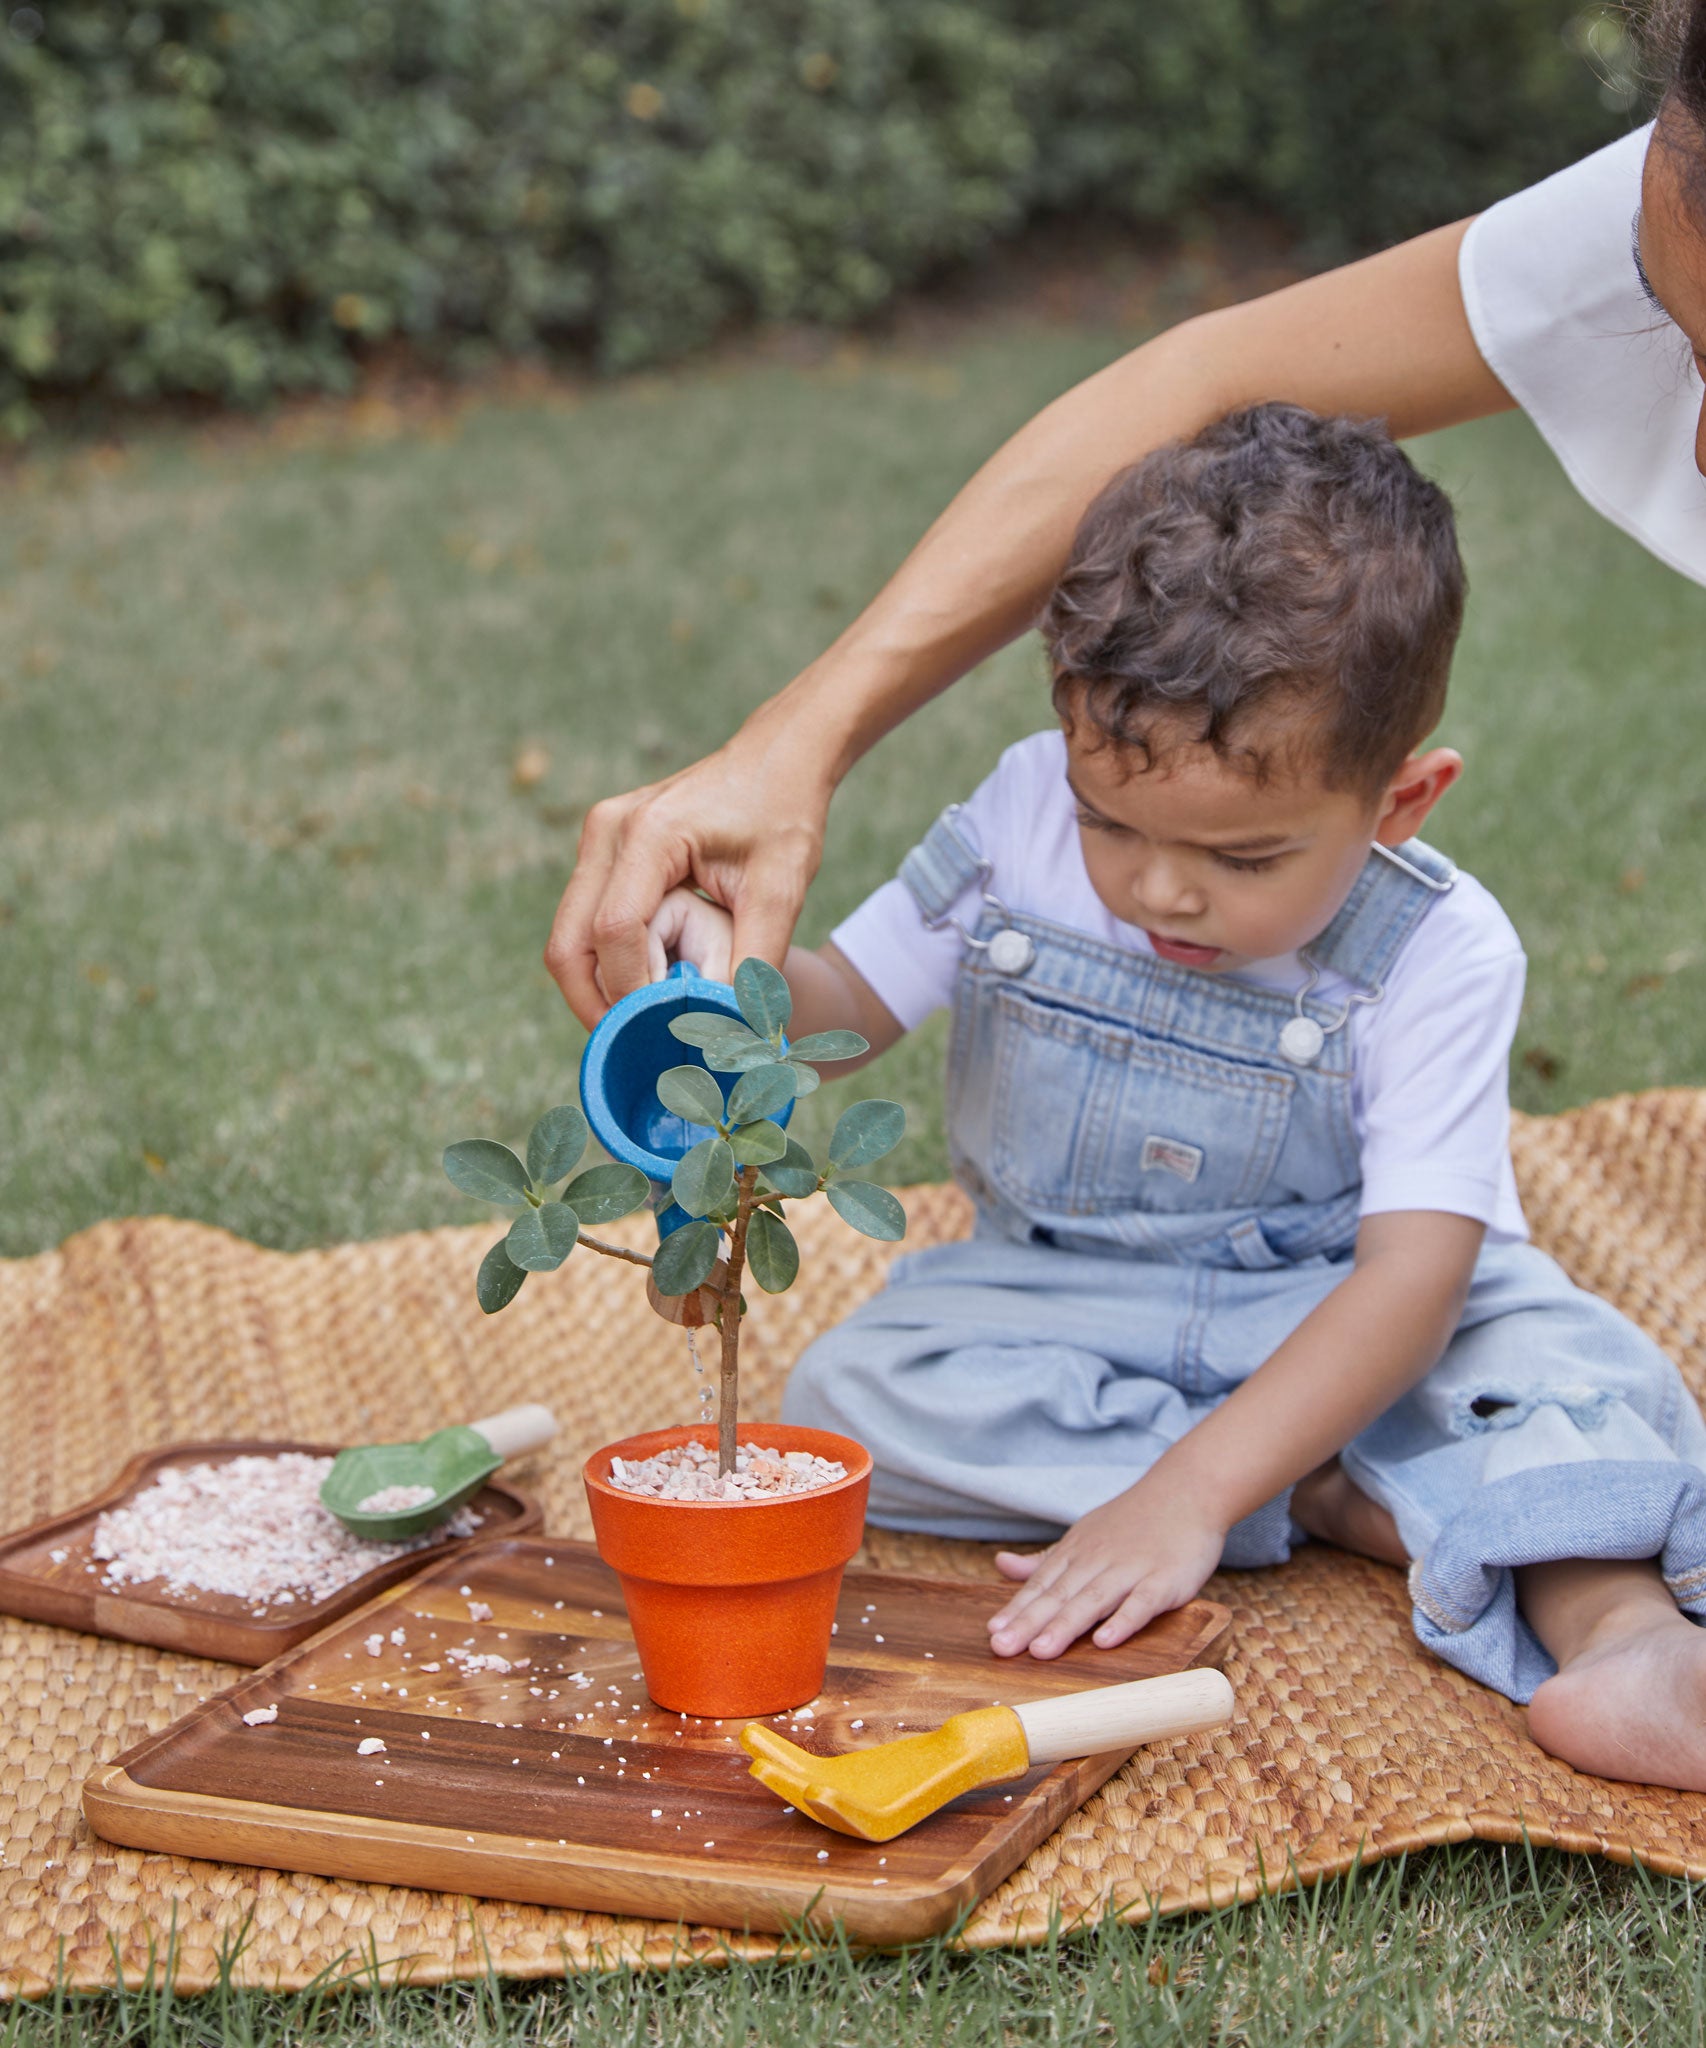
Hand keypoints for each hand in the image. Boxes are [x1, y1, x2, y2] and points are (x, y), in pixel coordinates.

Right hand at [544, 712, 831, 1027]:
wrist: (777, 757)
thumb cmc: (784, 816)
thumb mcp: (781, 891)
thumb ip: (755, 963)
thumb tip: (736, 1036)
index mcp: (649, 834)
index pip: (614, 934)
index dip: (631, 993)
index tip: (663, 1033)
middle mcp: (607, 832)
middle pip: (568, 943)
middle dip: (596, 1004)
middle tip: (637, 1047)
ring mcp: (597, 837)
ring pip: (568, 937)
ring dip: (598, 987)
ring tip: (643, 1023)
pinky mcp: (602, 849)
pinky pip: (584, 920)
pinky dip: (605, 962)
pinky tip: (647, 986)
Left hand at [987, 1478, 1225, 1659]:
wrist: (1187, 1492)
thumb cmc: (1132, 1522)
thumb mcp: (1083, 1535)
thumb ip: (1044, 1558)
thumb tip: (1000, 1564)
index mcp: (1077, 1551)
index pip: (1041, 1583)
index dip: (1016, 1609)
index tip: (992, 1633)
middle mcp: (1099, 1559)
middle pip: (1060, 1594)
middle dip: (1029, 1622)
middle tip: (1002, 1647)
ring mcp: (1131, 1569)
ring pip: (1094, 1600)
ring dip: (1066, 1625)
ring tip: (1041, 1650)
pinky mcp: (1164, 1580)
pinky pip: (1141, 1603)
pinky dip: (1122, 1622)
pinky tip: (1104, 1642)